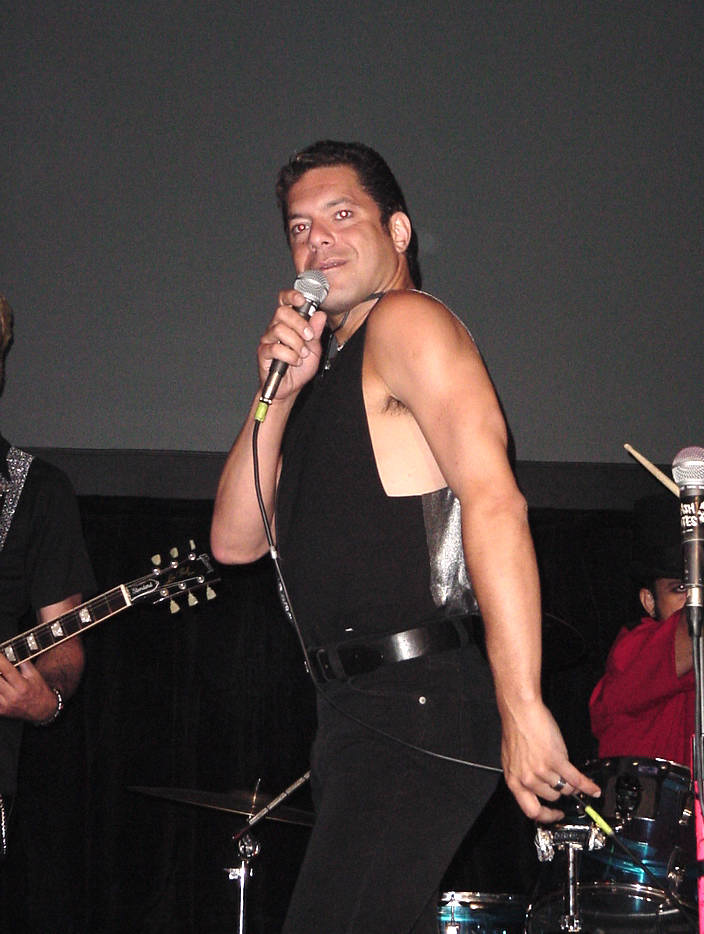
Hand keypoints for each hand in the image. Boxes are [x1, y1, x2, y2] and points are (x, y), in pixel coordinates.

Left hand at [0, 654, 57, 722]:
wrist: (43, 710)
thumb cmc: (38, 690)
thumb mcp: (34, 675)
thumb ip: (23, 663)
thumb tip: (10, 653)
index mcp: (22, 685)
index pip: (6, 670)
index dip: (0, 661)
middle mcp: (12, 696)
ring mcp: (4, 705)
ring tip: (1, 677)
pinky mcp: (1, 711)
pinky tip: (1, 687)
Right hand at [257, 290, 326, 401]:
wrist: (290, 388)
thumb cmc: (300, 368)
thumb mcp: (314, 349)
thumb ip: (316, 332)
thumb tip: (319, 315)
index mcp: (288, 323)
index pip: (285, 301)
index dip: (291, 296)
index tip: (302, 300)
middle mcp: (276, 327)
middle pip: (282, 312)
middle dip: (299, 323)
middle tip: (308, 337)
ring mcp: (268, 339)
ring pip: (279, 329)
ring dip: (296, 343)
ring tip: (302, 354)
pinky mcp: (263, 352)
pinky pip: (275, 348)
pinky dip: (289, 356)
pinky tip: (295, 361)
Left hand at [500, 697, 600, 822]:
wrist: (520, 710)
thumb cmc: (516, 730)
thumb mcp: (514, 759)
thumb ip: (524, 775)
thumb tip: (539, 786)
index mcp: (514, 780)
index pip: (531, 811)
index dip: (547, 817)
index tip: (556, 814)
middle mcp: (527, 779)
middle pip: (552, 798)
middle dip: (561, 792)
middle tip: (566, 785)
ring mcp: (542, 770)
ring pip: (564, 788)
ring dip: (571, 784)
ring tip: (574, 778)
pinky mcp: (556, 760)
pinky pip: (575, 779)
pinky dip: (587, 786)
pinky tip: (593, 788)